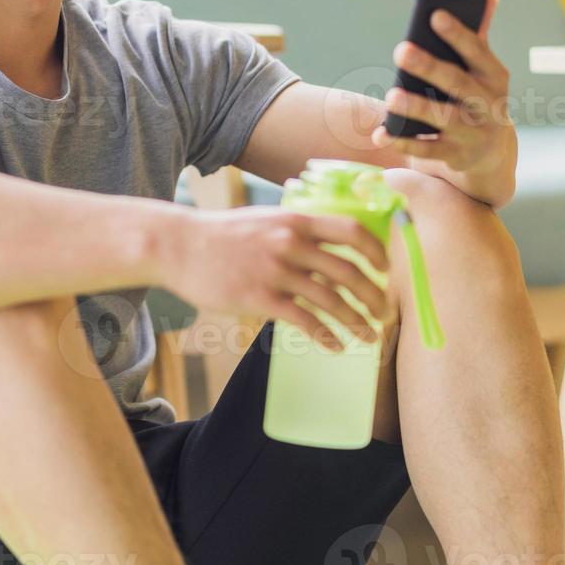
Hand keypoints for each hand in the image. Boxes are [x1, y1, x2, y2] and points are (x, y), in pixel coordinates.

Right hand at [156, 207, 393, 350]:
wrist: (179, 245)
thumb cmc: (222, 235)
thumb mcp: (264, 220)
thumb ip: (295, 232)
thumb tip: (326, 252)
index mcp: (296, 220)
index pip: (352, 231)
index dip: (376, 252)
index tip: (385, 269)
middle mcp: (291, 243)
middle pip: (350, 272)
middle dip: (374, 297)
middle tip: (384, 313)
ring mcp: (276, 271)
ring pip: (331, 300)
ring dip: (357, 322)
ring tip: (369, 336)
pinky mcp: (260, 298)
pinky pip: (304, 320)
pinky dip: (326, 335)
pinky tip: (336, 345)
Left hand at [374, 0, 517, 207]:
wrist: (492, 155)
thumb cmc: (479, 98)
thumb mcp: (484, 70)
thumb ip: (480, 34)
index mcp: (493, 76)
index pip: (477, 50)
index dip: (457, 33)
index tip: (434, 14)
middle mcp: (487, 104)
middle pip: (456, 82)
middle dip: (429, 66)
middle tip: (401, 50)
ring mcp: (473, 132)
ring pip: (442, 118)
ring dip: (416, 106)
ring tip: (391, 97)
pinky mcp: (456, 156)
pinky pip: (427, 149)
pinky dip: (402, 141)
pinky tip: (380, 132)